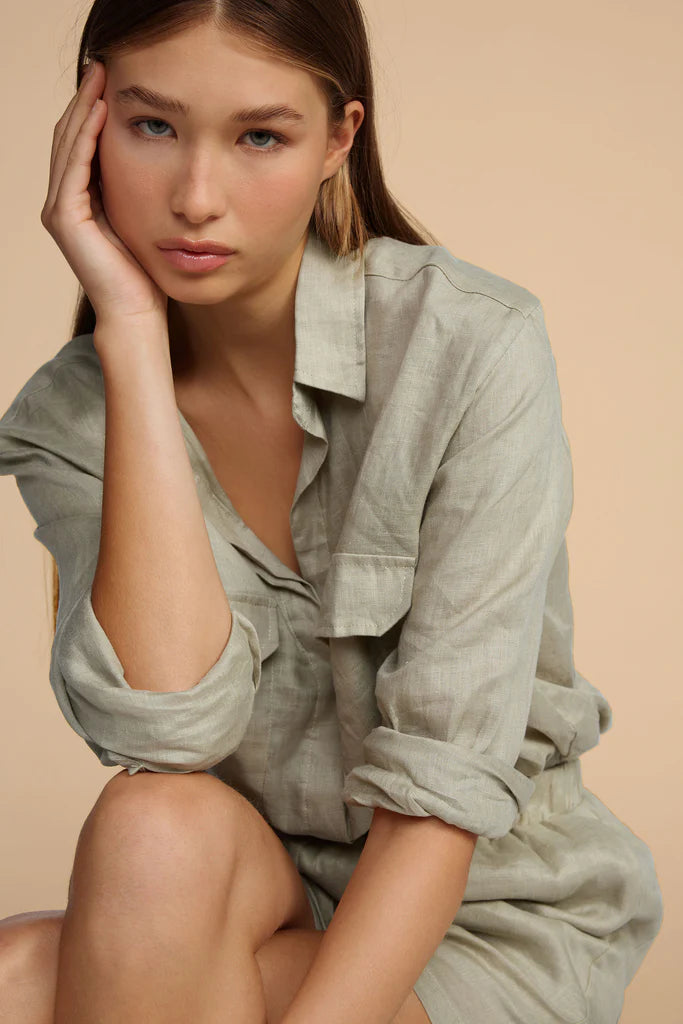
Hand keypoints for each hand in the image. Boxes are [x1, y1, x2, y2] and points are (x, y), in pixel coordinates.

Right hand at [41, 60, 167, 324]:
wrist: (138, 315)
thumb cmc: (148, 277)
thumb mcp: (146, 222)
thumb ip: (141, 192)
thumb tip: (164, 157)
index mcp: (82, 203)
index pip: (83, 144)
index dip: (95, 110)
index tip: (115, 79)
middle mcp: (64, 203)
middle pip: (69, 137)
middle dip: (86, 99)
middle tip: (103, 64)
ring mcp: (60, 210)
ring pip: (67, 144)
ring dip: (84, 107)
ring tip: (101, 76)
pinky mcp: (64, 218)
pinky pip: (74, 165)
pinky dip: (86, 135)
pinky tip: (102, 110)